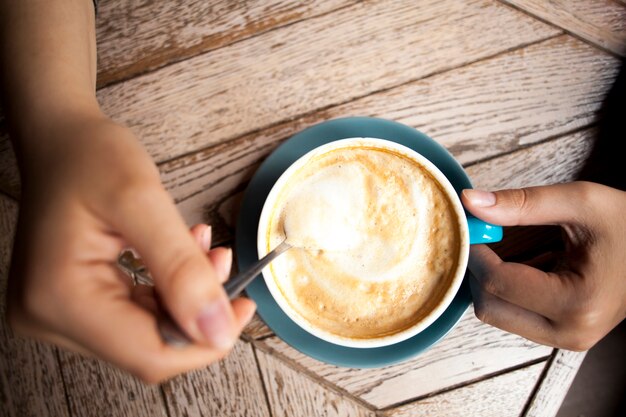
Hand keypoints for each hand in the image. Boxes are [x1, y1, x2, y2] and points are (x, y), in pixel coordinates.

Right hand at [7, 117, 255, 381]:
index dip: (205, 340)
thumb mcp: (142, 200)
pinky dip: (169, 292)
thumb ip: (182, 268)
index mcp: (60, 298)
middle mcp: (51, 318)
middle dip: (199, 312)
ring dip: (187, 298)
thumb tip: (219, 330)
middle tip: (222, 261)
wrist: (60, 143)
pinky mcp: (74, 306)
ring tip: (203, 248)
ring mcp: (59, 315)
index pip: (150, 355)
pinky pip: (136, 317)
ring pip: (148, 334)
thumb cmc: (88, 157)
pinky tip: (182, 258)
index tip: (242, 306)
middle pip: (150, 348)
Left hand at [462, 182, 625, 350]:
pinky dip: (506, 291)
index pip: (497, 283)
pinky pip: (512, 316)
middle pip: (489, 308)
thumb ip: (521, 203)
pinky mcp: (562, 336)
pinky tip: (524, 266)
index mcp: (578, 302)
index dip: (475, 253)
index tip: (471, 227)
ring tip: (509, 250)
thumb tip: (470, 202)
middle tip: (483, 238)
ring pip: (496, 315)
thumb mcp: (580, 202)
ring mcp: (567, 339)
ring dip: (491, 282)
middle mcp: (571, 332)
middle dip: (478, 271)